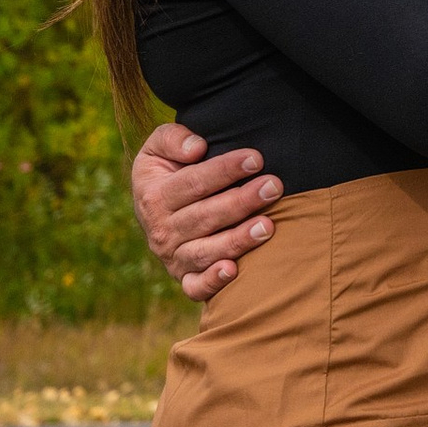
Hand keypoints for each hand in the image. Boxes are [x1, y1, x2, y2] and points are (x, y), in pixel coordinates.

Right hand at [131, 118, 283, 301]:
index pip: (193, 183)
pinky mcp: (185, 279)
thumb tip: (196, 149)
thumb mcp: (158, 148)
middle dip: (241, 201)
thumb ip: (172, 139)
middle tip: (273, 187)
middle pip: (205, 216)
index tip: (256, 158)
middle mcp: (160, 230)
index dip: (224, 170)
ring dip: (237, 240)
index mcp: (153, 195)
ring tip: (268, 226)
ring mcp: (173, 258)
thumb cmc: (169, 171)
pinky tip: (233, 271)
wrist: (157, 209)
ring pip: (205, 251)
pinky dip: (212, 282)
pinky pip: (195, 287)